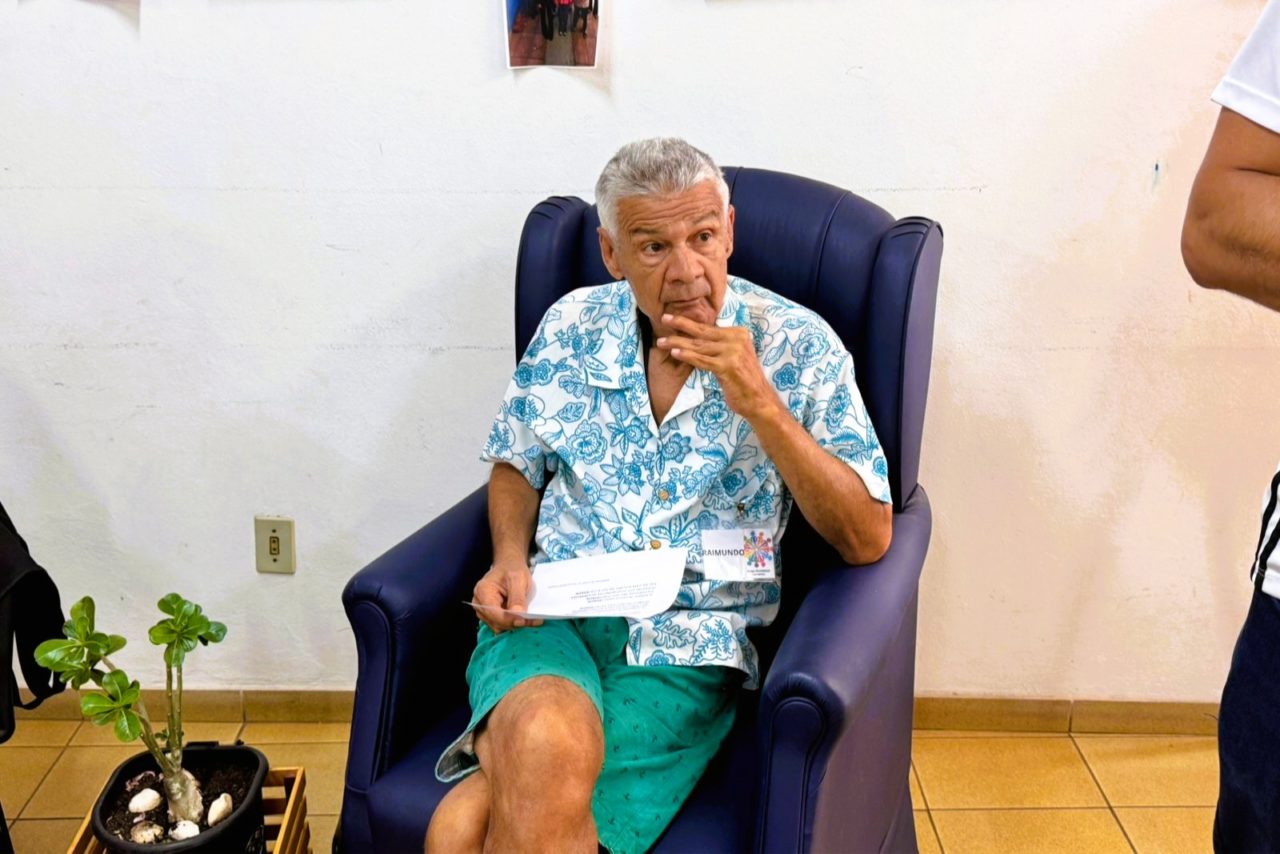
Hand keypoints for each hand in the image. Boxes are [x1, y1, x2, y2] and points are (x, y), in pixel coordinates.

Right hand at [472, 560, 542, 633]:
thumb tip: (517, 614)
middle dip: (514, 622)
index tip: (524, 621)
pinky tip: (524, 618)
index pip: (493, 612)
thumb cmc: (512, 569)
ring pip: (499, 626)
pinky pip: (502, 625)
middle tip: (535, 620)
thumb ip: (517, 597)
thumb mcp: (518, 578)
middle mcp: (479, 603)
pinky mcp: (491, 616)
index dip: (509, 619)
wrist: (509, 566)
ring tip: (531, 618)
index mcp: (483, 591)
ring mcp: (484, 611)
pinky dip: (514, 623)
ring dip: (515, 624)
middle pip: (496, 621)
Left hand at [656, 313, 781, 418]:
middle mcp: (736, 339)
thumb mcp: (732, 358)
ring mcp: (733, 352)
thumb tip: (693, 342)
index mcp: (738, 333)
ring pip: (699, 346)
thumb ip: (717, 348)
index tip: (674, 318)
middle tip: (664, 318)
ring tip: (662, 341)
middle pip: (702, 332)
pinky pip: (702, 360)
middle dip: (681, 324)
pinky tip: (675, 353)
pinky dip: (688, 356)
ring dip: (678, 343)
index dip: (690, 323)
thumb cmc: (742, 381)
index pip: (709, 328)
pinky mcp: (728, 366)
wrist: (759, 400)